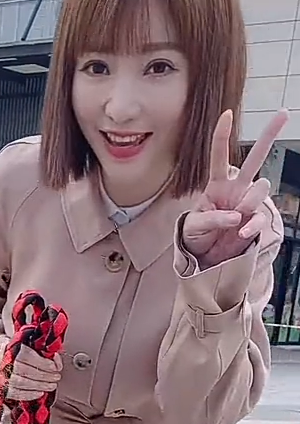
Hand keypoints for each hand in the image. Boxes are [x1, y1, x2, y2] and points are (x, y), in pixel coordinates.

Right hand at [5, 344, 62, 401]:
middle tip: (56, 377)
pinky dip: (30, 394)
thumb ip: (39, 350)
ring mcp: (2, 376)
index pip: (27, 355)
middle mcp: (5, 362)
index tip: (54, 367)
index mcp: (12, 348)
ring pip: (22, 382)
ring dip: (40, 385)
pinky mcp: (1, 389)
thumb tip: (54, 357)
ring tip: (51, 385)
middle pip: (26, 370)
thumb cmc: (16, 355)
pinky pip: (16, 393)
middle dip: (45, 375)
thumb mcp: (26, 346)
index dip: (42, 362)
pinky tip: (40, 393)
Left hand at [182, 108, 288, 269]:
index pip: (219, 155)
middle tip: (283, 113)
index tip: (227, 114)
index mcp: (217, 184)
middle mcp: (236, 188)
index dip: (222, 135)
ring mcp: (247, 203)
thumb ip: (212, 219)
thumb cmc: (196, 234)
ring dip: (249, 201)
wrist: (204, 255)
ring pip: (261, 187)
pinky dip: (252, 226)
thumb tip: (235, 216)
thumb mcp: (194, 225)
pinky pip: (259, 218)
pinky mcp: (253, 220)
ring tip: (236, 218)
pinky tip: (242, 233)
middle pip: (254, 158)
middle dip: (269, 135)